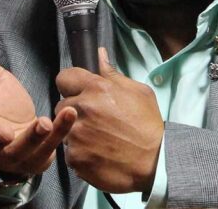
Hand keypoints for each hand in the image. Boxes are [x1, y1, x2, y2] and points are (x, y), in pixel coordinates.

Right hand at [0, 34, 76, 176]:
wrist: (21, 124)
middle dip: (0, 140)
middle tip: (7, 133)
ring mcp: (13, 157)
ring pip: (22, 150)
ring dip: (34, 137)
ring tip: (46, 122)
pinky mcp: (36, 160)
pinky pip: (47, 149)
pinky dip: (59, 133)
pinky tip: (69, 114)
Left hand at [55, 48, 163, 193]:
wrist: (155, 162)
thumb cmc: (148, 126)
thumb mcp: (139, 92)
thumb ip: (113, 74)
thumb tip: (99, 54)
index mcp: (97, 88)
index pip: (64, 77)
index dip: (70, 84)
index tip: (77, 92)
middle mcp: (82, 109)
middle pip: (61, 105)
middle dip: (74, 110)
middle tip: (93, 119)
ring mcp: (76, 134)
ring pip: (64, 129)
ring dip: (76, 132)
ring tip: (97, 139)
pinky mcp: (74, 157)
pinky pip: (68, 151)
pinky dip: (80, 152)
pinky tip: (97, 153)